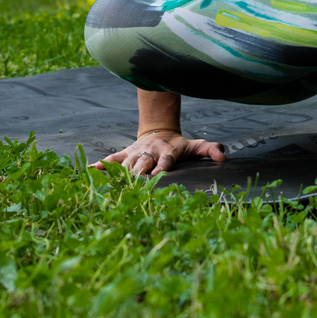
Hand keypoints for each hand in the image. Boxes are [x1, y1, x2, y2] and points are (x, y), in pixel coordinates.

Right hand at [93, 129, 226, 175]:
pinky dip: (104, 163)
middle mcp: (151, 151)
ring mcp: (137, 151)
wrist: (159, 131)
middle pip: (143, 163)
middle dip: (138, 174)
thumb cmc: (180, 145)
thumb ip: (210, 150)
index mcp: (168, 151)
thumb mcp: (196, 146)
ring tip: (112, 185)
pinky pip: (114, 157)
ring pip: (127, 163)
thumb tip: (223, 157)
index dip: (161, 167)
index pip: (165, 160)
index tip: (156, 176)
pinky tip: (93, 169)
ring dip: (121, 173)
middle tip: (133, 186)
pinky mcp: (126, 152)